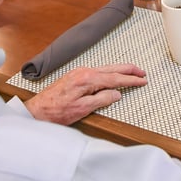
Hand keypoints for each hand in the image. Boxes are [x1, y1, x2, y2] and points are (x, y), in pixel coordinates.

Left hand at [23, 63, 147, 124]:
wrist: (38, 110)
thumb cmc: (57, 111)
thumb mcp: (82, 109)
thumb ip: (102, 99)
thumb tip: (116, 94)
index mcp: (88, 79)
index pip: (115, 78)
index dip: (131, 80)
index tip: (142, 80)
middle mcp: (84, 72)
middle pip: (112, 68)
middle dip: (129, 69)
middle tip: (142, 72)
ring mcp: (79, 72)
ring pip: (106, 68)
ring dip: (120, 70)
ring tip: (132, 72)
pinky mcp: (76, 76)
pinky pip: (98, 71)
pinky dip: (110, 72)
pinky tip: (113, 75)